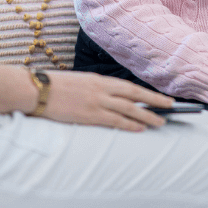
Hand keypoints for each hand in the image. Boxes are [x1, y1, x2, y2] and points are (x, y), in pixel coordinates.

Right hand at [40, 70, 173, 131]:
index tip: (159, 96)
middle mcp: (101, 89)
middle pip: (134, 96)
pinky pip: (115, 121)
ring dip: (147, 116)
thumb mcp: (77, 82)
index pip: (128, 86)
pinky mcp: (89, 115)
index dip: (146, 92)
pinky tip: (140, 128)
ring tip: (161, 122)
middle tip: (171, 106)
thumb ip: (94, 89)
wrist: (35, 89)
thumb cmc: (52, 86)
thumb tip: (108, 99)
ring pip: (129, 109)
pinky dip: (130, 124)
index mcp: (97, 79)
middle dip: (154, 101)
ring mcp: (96, 102)